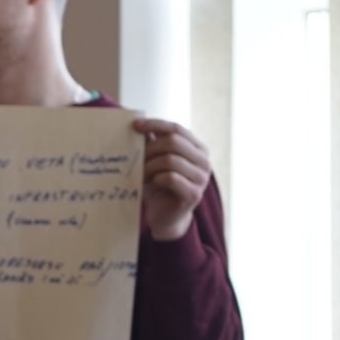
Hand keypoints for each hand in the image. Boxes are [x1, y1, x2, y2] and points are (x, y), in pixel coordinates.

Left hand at [130, 117, 209, 241]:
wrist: (165, 217)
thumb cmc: (159, 186)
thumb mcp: (154, 161)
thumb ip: (152, 142)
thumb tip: (140, 122)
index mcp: (197, 148)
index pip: (177, 129)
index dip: (155, 124)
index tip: (135, 125)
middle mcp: (204, 161)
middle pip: (173, 142)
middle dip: (150, 148)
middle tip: (136, 158)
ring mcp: (202, 178)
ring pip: (170, 160)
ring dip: (150, 166)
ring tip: (141, 174)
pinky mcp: (194, 194)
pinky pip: (170, 178)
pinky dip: (156, 179)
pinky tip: (153, 184)